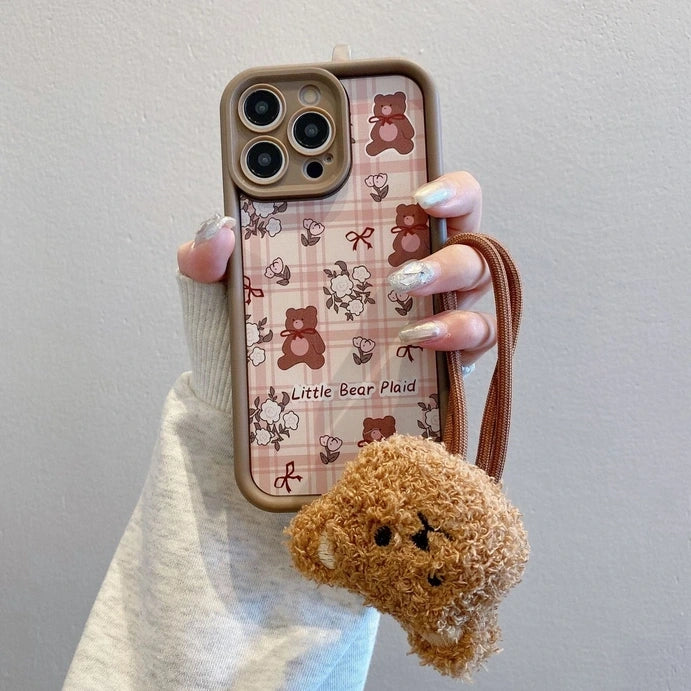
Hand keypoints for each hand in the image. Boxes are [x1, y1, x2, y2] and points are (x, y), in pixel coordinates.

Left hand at [177, 172, 494, 362]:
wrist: (252, 412)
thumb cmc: (246, 345)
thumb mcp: (220, 296)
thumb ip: (207, 259)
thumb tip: (218, 226)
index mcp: (368, 238)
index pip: (414, 187)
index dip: (427, 165)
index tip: (411, 174)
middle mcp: (411, 266)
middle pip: (464, 218)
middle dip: (456, 204)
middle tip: (417, 209)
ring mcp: (431, 312)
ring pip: (478, 274)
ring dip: (451, 270)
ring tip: (404, 284)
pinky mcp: (440, 363)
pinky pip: (477, 340)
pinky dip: (458, 332)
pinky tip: (417, 336)